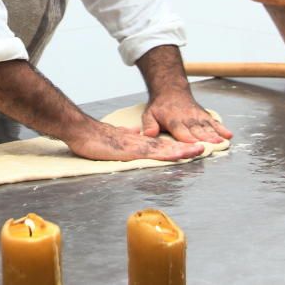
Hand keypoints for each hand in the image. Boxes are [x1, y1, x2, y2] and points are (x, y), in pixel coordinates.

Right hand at [63, 119, 205, 161]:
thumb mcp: (114, 138)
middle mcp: (139, 142)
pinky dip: (168, 154)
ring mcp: (136, 146)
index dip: (176, 145)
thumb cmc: (93, 138)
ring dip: (182, 149)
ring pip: (164, 148)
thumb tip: (132, 134)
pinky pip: (153, 153)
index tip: (191, 146)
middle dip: (186, 147)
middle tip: (204, 147)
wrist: (81, 130)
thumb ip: (125, 136)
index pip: (160, 144)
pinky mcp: (130, 151)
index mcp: (136, 141)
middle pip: (167, 145)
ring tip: (199, 150)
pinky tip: (178, 155)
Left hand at [140, 90, 232, 143]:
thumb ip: (149, 125)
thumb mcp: (149, 114)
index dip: (188, 139)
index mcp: (174, 121)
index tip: (195, 146)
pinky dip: (222, 128)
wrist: (171, 90)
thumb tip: (147, 135)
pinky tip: (229, 134)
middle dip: (206, 139)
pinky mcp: (204, 115)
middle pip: (198, 131)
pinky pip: (214, 122)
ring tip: (223, 142)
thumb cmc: (159, 106)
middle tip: (214, 146)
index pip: (182, 132)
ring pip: (207, 127)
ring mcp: (197, 117)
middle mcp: (187, 119)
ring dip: (215, 135)